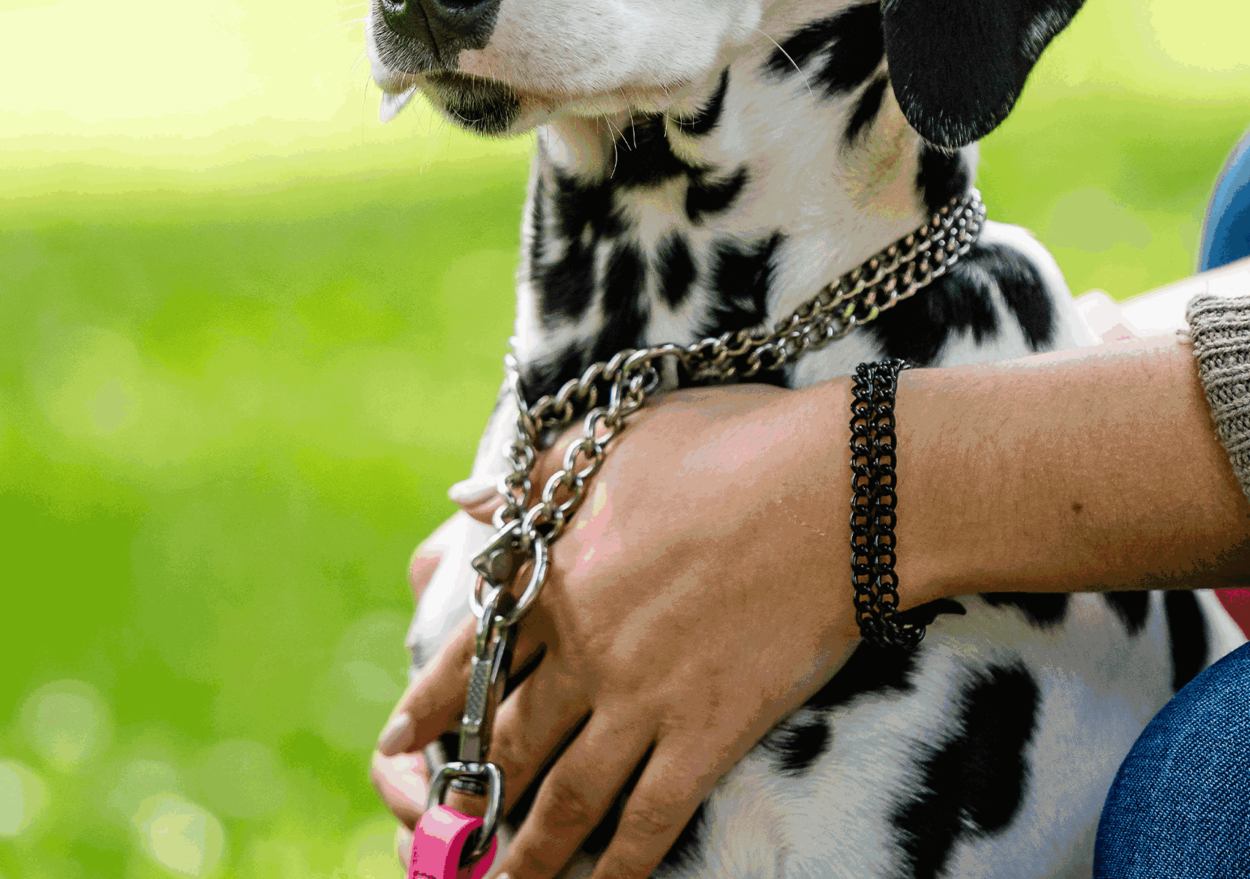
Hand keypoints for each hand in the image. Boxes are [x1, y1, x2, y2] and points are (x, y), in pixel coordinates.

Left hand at [374, 380, 857, 878]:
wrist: (826, 491)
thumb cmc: (727, 445)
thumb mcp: (614, 437)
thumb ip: (533, 470)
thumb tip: (465, 494)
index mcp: (557, 578)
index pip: (473, 656)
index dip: (432, 705)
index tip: (399, 742)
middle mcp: (584, 651)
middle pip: (510, 741)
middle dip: (470, 794)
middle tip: (442, 831)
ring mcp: (641, 699)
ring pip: (564, 798)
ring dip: (524, 853)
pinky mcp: (705, 734)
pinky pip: (647, 820)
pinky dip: (618, 866)